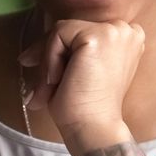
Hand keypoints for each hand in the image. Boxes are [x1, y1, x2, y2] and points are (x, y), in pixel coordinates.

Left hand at [18, 18, 145, 137]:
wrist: (94, 128)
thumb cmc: (86, 107)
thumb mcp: (81, 71)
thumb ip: (70, 53)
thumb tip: (27, 55)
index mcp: (128, 39)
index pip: (84, 31)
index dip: (62, 49)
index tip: (47, 73)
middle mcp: (126, 30)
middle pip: (72, 28)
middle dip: (50, 54)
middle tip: (40, 86)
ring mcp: (114, 31)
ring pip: (62, 31)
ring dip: (49, 60)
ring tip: (49, 89)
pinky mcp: (97, 36)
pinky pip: (58, 35)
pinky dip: (50, 59)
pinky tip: (57, 81)